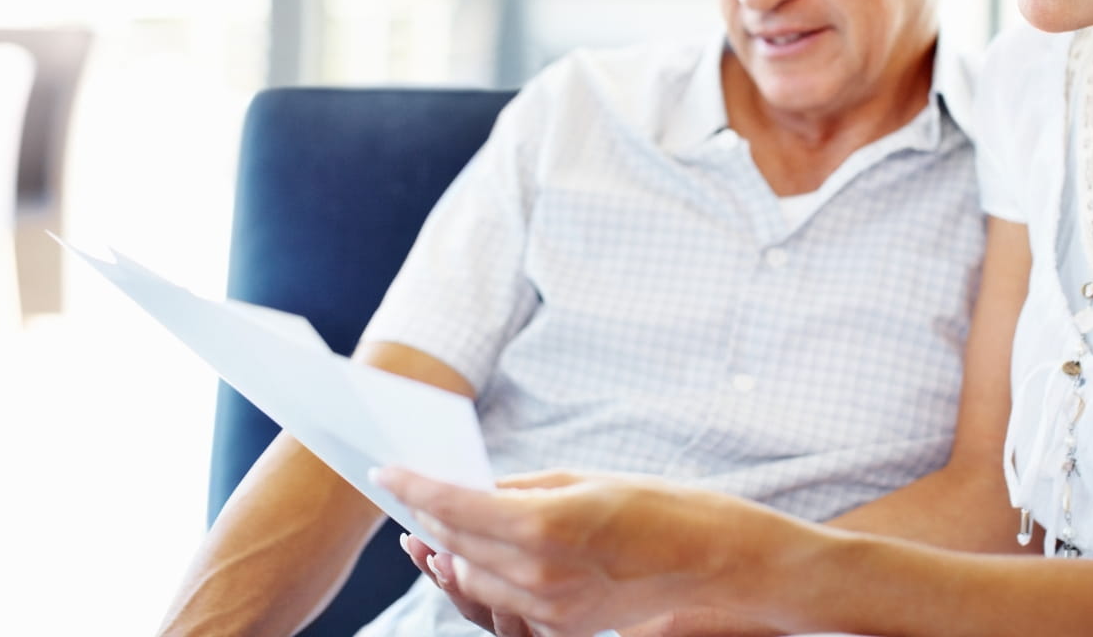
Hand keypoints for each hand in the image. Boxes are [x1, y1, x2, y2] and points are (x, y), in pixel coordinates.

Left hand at [375, 467, 785, 636]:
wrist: (707, 559)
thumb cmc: (652, 504)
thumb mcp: (582, 480)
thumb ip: (520, 488)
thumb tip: (471, 489)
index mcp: (546, 523)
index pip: (455, 505)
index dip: (414, 486)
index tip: (384, 471)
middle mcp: (541, 572)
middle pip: (455, 543)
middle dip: (427, 515)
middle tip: (406, 488)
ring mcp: (550, 607)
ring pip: (472, 576)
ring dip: (451, 547)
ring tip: (436, 522)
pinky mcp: (561, 626)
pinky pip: (505, 599)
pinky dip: (486, 572)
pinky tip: (478, 551)